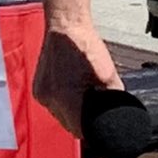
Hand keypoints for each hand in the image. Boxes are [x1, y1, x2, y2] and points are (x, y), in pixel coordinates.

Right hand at [32, 0, 119, 137]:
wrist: (65, 26)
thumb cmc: (85, 45)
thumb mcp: (108, 72)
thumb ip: (114, 95)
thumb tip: (118, 111)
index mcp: (67, 99)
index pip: (80, 131)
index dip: (91, 130)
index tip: (97, 127)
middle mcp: (51, 100)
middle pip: (69, 125)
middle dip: (81, 120)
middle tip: (92, 108)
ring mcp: (42, 95)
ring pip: (59, 116)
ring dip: (70, 112)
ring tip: (80, 95)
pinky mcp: (38, 89)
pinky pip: (52, 105)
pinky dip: (61, 101)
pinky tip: (69, 90)